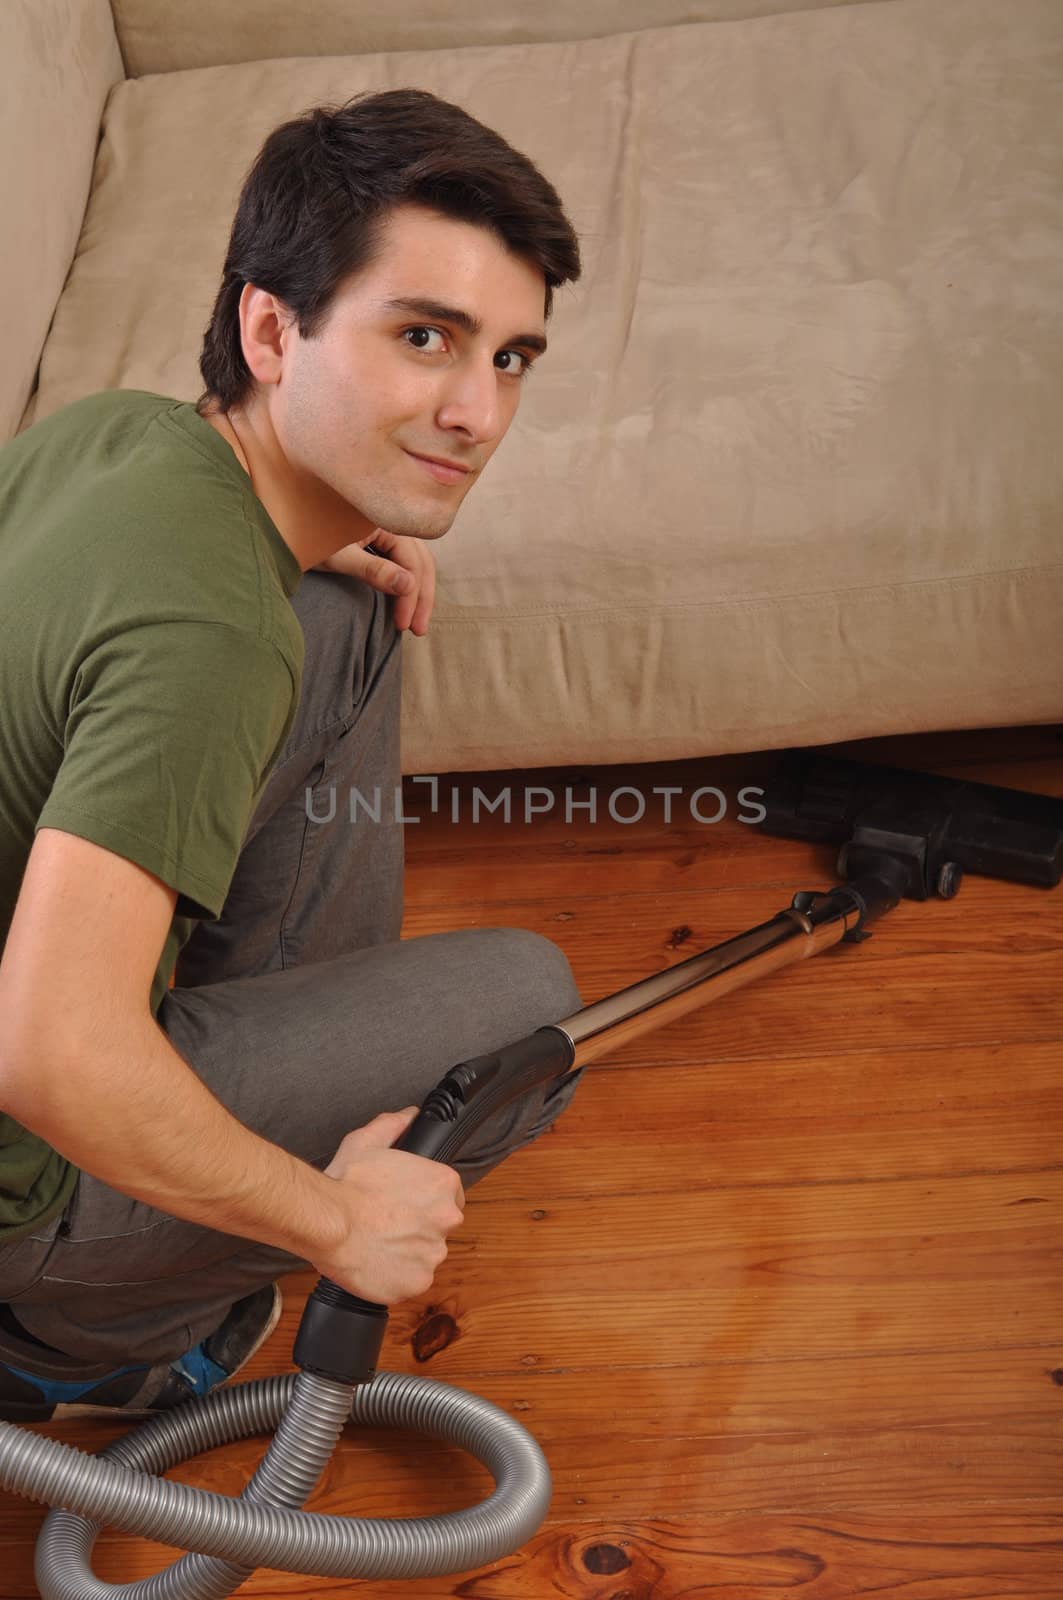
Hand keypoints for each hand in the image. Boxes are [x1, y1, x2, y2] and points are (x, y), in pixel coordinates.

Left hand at [315, 529, 435, 635]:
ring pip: (414, 562)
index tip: (403, 624)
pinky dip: (405, 582)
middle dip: (421, 596)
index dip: (412, 594)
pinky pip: (400, 561)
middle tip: (418, 630)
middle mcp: (388, 522)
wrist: (278, 528)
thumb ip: (373, 570)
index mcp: (382, 519)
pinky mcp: (376, 540)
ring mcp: (383, 531)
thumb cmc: (304, 537)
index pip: (412, 560)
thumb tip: (409, 586)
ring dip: (417, 591)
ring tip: (413, 622)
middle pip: (419, 560)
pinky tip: (403, 600)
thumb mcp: (338, 557)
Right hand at [318, 1108, 465, 1302]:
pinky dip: (396, 1275)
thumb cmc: (346, 1184)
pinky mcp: (417, 1283)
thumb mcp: (368, 1141)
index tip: (405, 1204)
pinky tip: (376, 1262)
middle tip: (387, 1223)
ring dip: (407, 1252)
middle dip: (417, 1226)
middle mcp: (446, 1219)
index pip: (449, 1196)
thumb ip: (393, 1126)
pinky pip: (411, 1280)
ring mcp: (433, 1254)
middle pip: (439, 1226)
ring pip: (425, 1255)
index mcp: (443, 1185)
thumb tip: (408, 1116)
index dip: (425, 1200)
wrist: (326, 1222)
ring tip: (377, 1242)